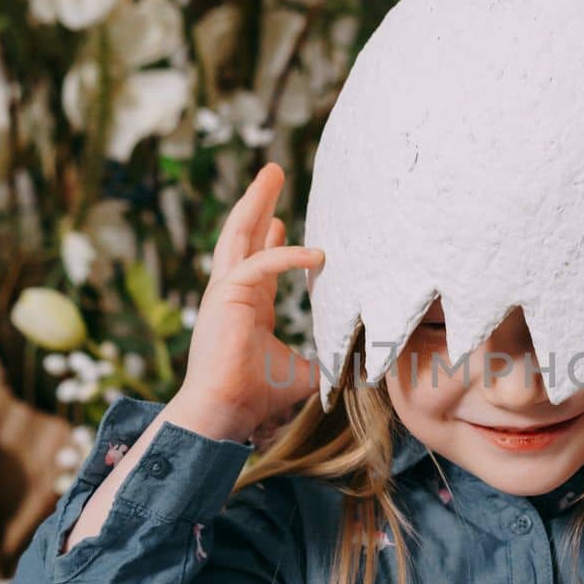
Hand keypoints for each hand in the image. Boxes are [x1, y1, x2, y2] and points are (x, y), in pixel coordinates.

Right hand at [171, 162, 324, 442]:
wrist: (225, 411)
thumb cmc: (255, 395)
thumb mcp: (301, 372)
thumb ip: (325, 362)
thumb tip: (358, 368)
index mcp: (247, 306)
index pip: (260, 263)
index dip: (272, 240)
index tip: (282, 221)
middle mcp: (233, 293)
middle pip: (244, 236)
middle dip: (260, 203)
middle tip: (273, 172)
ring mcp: (225, 291)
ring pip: (239, 234)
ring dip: (256, 202)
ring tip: (271, 173)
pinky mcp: (225, 295)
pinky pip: (258, 264)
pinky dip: (285, 255)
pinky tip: (314, 253)